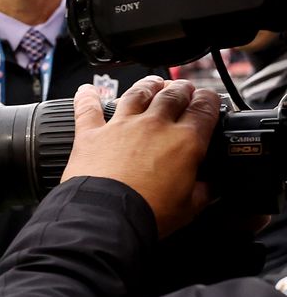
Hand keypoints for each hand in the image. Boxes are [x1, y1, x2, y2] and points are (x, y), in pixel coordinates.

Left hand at [63, 77, 218, 236]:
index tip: (210, 100)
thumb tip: (209, 187)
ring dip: (147, 85)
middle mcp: (154, 125)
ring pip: (136, 93)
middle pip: (172, 95)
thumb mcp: (190, 206)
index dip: (210, 100)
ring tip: (153, 82)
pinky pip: (87, 108)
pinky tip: (86, 89)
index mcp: (185, 141)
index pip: (204, 109)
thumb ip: (202, 191)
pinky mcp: (91, 132)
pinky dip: (86, 96)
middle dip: (182, 88)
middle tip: (184, 88)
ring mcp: (121, 125)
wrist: (107, 214)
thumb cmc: (149, 212)